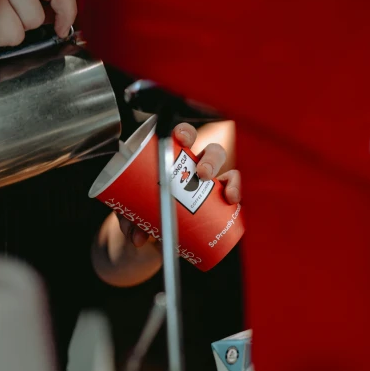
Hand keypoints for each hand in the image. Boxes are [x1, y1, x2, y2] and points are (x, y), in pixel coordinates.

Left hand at [117, 121, 241, 247]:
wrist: (155, 234)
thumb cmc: (145, 210)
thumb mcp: (134, 213)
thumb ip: (133, 222)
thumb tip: (138, 237)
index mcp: (174, 159)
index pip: (182, 137)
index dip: (185, 133)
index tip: (180, 139)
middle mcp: (196, 167)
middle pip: (211, 151)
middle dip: (211, 159)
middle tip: (203, 173)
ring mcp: (211, 183)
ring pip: (228, 172)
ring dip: (231, 179)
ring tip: (226, 195)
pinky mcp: (220, 200)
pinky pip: (234, 192)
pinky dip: (236, 193)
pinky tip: (234, 201)